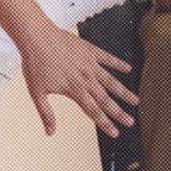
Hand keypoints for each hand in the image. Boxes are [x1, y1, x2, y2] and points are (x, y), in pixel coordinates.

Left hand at [19, 24, 137, 137]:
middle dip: (119, 112)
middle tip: (130, 122)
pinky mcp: (90, 50)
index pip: (93, 111)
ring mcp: (90, 64)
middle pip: (106, 99)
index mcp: (74, 90)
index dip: (105, 123)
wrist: (36, 38)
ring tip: (136, 100)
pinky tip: (128, 69)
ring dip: (124, 92)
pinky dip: (119, 64)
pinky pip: (108, 58)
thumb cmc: (34, 64)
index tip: (115, 133)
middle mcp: (85, 78)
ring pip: (111, 81)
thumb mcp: (36, 92)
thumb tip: (50, 132)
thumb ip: (46, 113)